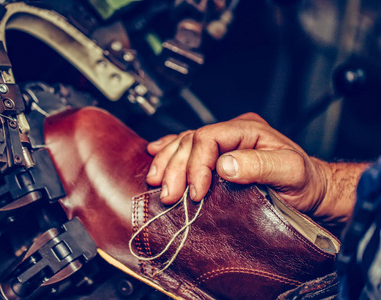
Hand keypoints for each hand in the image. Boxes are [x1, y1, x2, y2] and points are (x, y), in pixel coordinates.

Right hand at [146, 113, 367, 223]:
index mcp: (247, 129)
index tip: (196, 192)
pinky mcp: (215, 155)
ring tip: (155, 181)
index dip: (196, 164)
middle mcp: (231, 132)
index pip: (209, 138)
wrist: (308, 190)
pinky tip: (156, 153)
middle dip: (176, 168)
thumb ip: (260, 165)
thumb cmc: (303, 181)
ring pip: (184, 143)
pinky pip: (186, 147)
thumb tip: (224, 165)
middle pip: (191, 141)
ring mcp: (222, 142)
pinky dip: (169, 151)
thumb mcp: (290, 171)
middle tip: (169, 194)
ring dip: (167, 162)